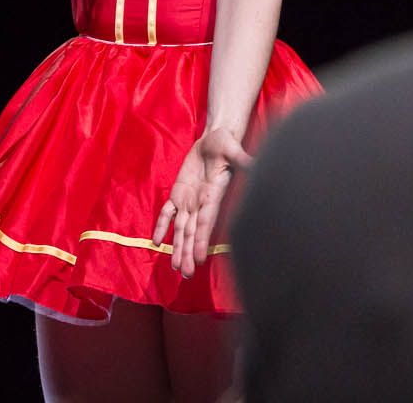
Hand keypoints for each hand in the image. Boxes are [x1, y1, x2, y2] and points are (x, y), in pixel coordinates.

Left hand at [153, 126, 254, 277]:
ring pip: (180, 228)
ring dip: (178, 247)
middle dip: (188, 252)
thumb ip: (242, 159)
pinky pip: (168, 212)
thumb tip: (256, 164)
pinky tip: (157, 241)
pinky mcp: (178, 193)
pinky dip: (162, 226)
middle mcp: (200, 203)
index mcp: (213, 195)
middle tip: (186, 274)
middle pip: (192, 232)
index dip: (201, 241)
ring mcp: (188, 200)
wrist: (216, 138)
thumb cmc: (226, 143)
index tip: (199, 259)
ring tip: (175, 267)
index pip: (205, 222)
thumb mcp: (233, 149)